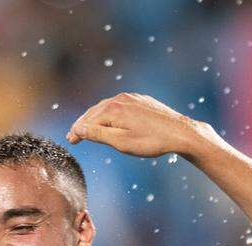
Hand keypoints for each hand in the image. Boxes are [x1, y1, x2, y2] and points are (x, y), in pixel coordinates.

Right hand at [67, 92, 210, 158]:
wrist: (181, 133)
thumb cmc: (152, 141)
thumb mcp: (121, 142)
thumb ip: (97, 134)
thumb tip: (78, 128)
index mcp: (113, 109)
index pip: (88, 120)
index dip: (77, 131)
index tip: (70, 141)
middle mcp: (121, 98)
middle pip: (95, 111)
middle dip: (83, 123)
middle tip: (73, 135)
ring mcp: (132, 98)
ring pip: (107, 107)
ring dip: (95, 117)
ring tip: (87, 128)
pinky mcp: (142, 100)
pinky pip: (120, 105)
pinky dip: (109, 113)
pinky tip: (109, 120)